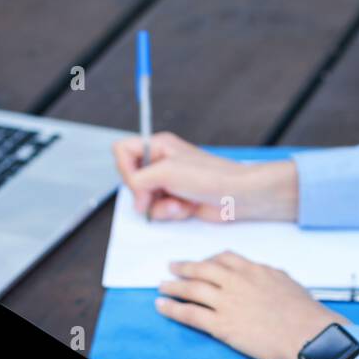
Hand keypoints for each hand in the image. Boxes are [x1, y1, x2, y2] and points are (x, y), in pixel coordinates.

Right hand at [112, 131, 297, 221]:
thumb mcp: (167, 171)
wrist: (236, 196)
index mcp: (158, 146)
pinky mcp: (176, 199)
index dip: (125, 169)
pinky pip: (159, 210)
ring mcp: (169, 182)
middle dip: (144, 193)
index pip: (122, 151)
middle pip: (131, 179)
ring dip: (160, 206)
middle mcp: (162, 162)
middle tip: (157, 195)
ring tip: (178, 203)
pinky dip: (170, 213)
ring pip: (145, 199)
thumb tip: (135, 196)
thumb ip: (139, 179)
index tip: (138, 180)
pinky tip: (186, 209)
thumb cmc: (210, 176)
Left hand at [155, 250, 349, 358]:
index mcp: (253, 270)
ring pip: (191, 289)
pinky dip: (172, 309)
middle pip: (202, 269)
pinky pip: (190, 314)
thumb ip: (272, 276)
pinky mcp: (222, 325)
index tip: (202, 263)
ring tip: (161, 286)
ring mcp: (227, 302)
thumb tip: (268, 274)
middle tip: (172, 267)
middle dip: (184, 267)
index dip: (209, 260)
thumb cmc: (305, 313)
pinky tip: (162, 306)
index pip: (224, 259)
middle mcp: (236, 281)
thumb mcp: (288, 283)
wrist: (308, 334)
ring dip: (173, 287)